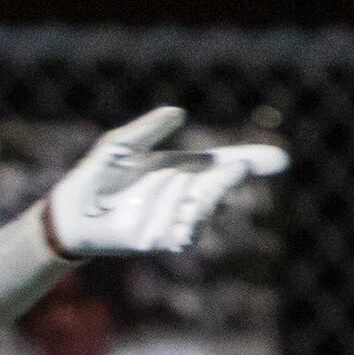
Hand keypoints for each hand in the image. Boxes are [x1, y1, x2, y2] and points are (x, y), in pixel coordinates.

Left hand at [43, 108, 287, 257]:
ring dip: (181, 193)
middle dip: (228, 177)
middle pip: (218, 185)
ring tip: (154, 187)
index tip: (281, 158)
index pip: (223, 163)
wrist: (72, 212)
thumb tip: (178, 113)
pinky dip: (181, 224)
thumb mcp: (119, 145)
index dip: (251, 160)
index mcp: (183, 168)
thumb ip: (146, 130)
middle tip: (239, 166)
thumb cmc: (97, 176)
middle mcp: (185, 193)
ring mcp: (176, 218)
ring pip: (197, 206)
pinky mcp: (161, 241)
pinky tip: (171, 222)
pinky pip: (182, 234)